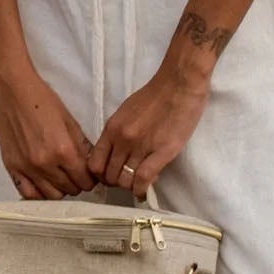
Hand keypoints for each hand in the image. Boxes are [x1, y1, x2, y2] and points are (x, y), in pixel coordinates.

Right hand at [0, 60, 98, 199]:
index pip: (85, 180)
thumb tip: (92, 165)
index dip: (90, 178)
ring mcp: (26, 169)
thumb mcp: (69, 120)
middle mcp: (45, 164)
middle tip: (75, 171)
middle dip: (77, 182)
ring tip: (60, 176)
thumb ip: (81, 146)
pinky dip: (40, 192)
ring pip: (51, 196)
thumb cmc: (43, 99)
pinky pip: (29, 194)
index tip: (89, 173)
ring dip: (60, 188)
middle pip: (70, 190)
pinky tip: (44, 182)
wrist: (12, 90)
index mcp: (63, 150)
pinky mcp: (12, 168)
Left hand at [87, 63, 209, 199]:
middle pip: (109, 176)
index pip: (94, 163)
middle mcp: (122, 139)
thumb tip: (117, 155)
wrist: (179, 83)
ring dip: (130, 186)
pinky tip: (144, 191)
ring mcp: (141, 147)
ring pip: (125, 181)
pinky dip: (141, 190)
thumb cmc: (155, 95)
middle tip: (127, 179)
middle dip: (116, 182)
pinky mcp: (161, 152)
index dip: (100, 175)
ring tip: (139, 182)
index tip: (110, 175)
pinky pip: (143, 179)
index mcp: (112, 128)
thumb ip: (119, 133)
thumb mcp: (126, 112)